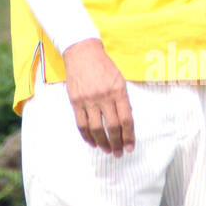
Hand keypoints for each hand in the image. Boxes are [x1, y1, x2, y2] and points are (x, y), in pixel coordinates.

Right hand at [62, 38, 135, 157]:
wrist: (82, 53)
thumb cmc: (104, 66)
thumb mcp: (119, 79)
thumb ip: (123, 99)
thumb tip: (126, 120)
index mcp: (118, 91)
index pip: (126, 120)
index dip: (129, 136)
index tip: (130, 147)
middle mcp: (103, 97)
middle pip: (112, 127)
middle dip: (117, 143)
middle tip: (119, 153)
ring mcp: (88, 100)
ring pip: (96, 129)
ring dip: (102, 143)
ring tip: (107, 150)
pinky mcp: (75, 101)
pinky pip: (81, 124)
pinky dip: (87, 136)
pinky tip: (92, 142)